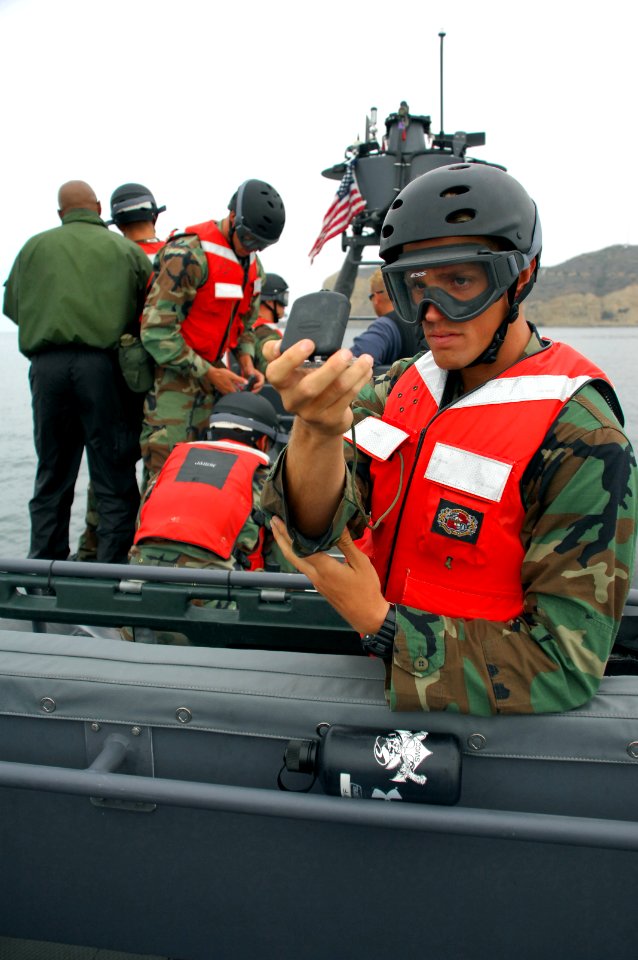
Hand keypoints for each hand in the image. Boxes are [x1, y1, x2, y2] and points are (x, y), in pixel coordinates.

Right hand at [205, 365, 247, 393]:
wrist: (211, 373)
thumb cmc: (221, 374)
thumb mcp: (232, 375)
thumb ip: (239, 379)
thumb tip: (247, 382)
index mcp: (230, 389)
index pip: (238, 394)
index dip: (242, 394)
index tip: (245, 392)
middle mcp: (226, 392)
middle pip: (233, 395)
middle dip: (237, 394)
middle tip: (241, 391)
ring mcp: (222, 391)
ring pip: (229, 394)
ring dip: (232, 393)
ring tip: (235, 390)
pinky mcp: (220, 389)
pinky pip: (225, 393)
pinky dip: (228, 391)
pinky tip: (229, 388)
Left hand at [238, 356, 264, 391]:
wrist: (246, 369)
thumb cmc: (248, 368)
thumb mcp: (249, 369)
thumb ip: (250, 371)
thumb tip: (251, 374)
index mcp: (261, 377)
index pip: (261, 382)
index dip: (258, 385)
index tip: (254, 386)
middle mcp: (260, 381)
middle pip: (260, 387)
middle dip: (256, 390)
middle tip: (251, 392)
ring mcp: (257, 384)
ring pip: (256, 390)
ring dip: (253, 392)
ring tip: (248, 393)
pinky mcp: (253, 386)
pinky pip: (253, 390)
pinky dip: (250, 391)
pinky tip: (247, 392)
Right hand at [263, 339, 372, 436]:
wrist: (318, 421)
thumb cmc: (305, 385)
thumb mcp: (292, 369)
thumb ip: (284, 352)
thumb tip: (286, 340)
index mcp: (281, 383)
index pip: (275, 372)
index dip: (290, 358)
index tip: (309, 343)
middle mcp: (293, 400)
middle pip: (309, 387)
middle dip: (331, 369)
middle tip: (346, 353)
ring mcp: (312, 413)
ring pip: (335, 391)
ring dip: (354, 372)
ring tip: (366, 359)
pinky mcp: (330, 419)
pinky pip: (348, 398)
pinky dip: (359, 381)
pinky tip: (366, 370)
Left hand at [270, 517, 389, 634]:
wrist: (366, 615)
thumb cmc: (366, 590)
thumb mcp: (361, 564)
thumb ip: (347, 544)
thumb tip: (338, 524)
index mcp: (325, 569)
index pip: (302, 548)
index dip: (289, 533)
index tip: (281, 520)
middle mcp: (316, 576)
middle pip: (291, 555)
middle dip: (280, 538)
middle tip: (273, 522)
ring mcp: (315, 582)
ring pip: (295, 562)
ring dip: (286, 546)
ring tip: (281, 532)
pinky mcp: (318, 585)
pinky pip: (303, 567)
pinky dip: (296, 554)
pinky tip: (299, 547)